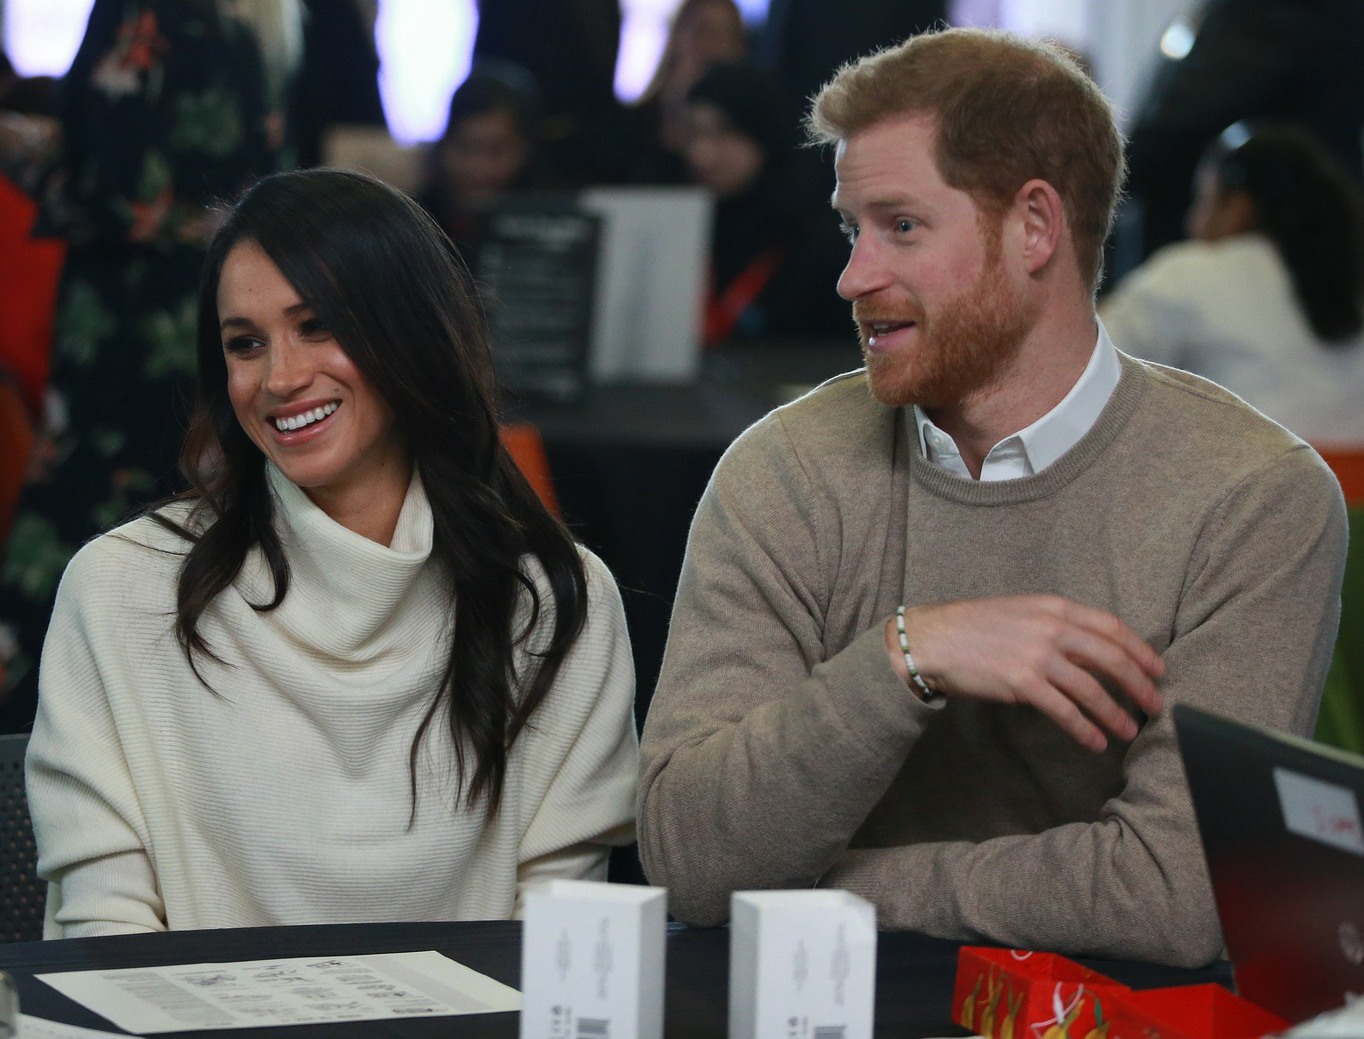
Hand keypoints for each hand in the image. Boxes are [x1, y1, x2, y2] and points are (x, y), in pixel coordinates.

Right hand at [884, 596, 1164, 751]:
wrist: (933, 639)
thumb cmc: (973, 627)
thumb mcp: (1020, 612)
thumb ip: (1054, 624)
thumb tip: (1088, 648)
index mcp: (1054, 606)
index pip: (1111, 627)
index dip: (1140, 650)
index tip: (1157, 669)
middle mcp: (1051, 628)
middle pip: (1111, 658)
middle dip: (1139, 685)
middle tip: (1154, 705)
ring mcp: (1037, 655)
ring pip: (1092, 689)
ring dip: (1115, 713)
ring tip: (1129, 730)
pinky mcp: (1021, 682)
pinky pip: (1064, 710)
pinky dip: (1084, 728)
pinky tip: (1094, 741)